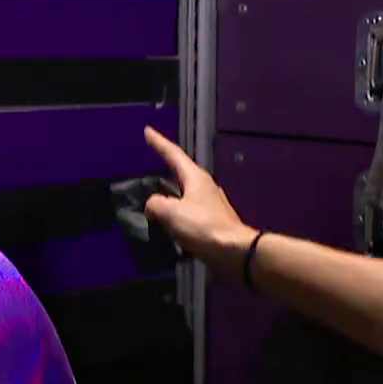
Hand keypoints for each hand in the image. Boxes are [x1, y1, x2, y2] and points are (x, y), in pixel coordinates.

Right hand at [142, 128, 257, 269]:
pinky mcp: (212, 222)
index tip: (148, 131)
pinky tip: (170, 223)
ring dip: (171, 193)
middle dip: (167, 166)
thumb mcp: (172, 213)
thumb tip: (153, 205)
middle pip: (182, 172)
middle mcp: (205, 187)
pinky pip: (189, 212)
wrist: (234, 252)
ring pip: (185, 193)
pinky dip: (177, 213)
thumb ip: (156, 204)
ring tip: (156, 196)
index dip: (159, 143)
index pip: (174, 154)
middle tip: (153, 160)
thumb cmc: (204, 227)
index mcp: (195, 178)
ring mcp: (211, 205)